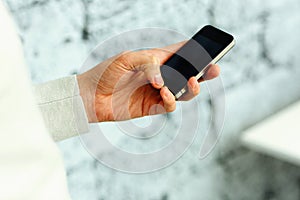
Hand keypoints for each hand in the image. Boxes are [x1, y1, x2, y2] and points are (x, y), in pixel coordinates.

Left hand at [77, 42, 219, 122]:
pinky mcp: (151, 107)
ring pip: (183, 92)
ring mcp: (157, 93)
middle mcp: (159, 76)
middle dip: (203, 72)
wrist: (90, 96)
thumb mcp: (126, 59)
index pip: (178, 54)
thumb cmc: (105, 73)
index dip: (194, 51)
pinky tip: (164, 92)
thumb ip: (148, 64)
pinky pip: (169, 105)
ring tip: (191, 81)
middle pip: (187, 74)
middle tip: (214, 68)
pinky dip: (171, 100)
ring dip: (191, 87)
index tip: (208, 49)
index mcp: (155, 60)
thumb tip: (163, 80)